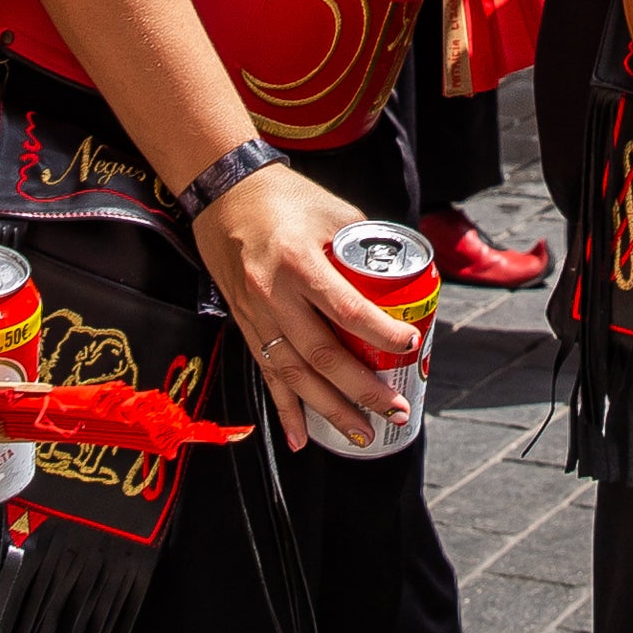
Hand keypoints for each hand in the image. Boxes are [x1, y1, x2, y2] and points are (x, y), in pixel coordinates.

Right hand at [191, 157, 418, 454]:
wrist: (222, 193)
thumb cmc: (283, 197)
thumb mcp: (332, 212)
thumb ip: (364, 247)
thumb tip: (403, 278)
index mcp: (298, 261)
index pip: (346, 308)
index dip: (381, 331)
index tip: (410, 344)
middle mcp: (272, 294)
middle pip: (322, 354)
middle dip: (362, 389)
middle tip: (395, 409)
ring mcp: (254, 314)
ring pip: (294, 374)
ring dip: (330, 409)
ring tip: (362, 433)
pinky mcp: (244, 325)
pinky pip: (266, 374)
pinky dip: (284, 410)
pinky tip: (301, 439)